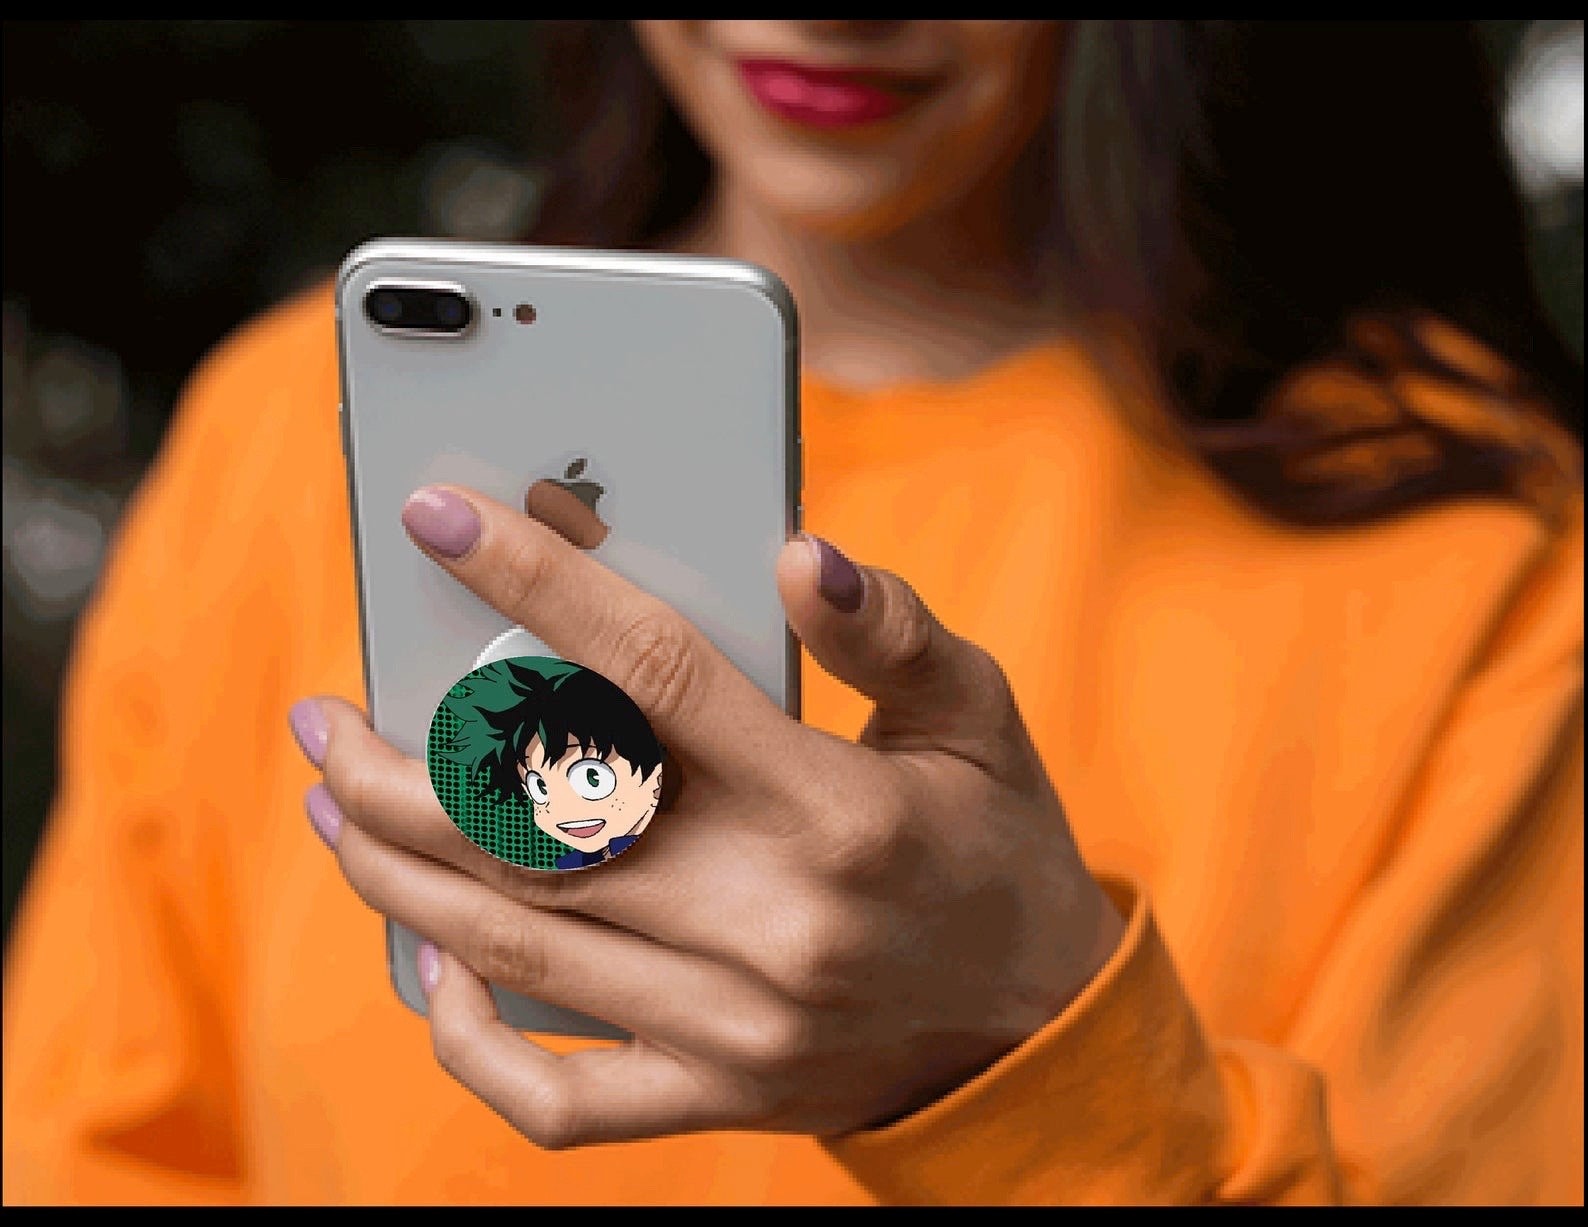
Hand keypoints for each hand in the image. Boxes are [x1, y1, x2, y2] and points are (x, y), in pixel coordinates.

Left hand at [293, 484, 1123, 1146]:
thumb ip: (887, 628)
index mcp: (832, 808)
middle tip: (324, 712)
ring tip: (330, 805)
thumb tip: (794, 551)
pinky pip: (558, 1097)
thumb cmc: (995, 846)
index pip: (648, 670)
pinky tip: (433, 967)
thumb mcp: (977, 714)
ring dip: (394, 871)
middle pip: (532, 832)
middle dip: (395, 766)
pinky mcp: (715, 1093)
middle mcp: (769, 920)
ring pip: (515, 946)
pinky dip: (470, 1040)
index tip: (439, 518)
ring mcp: (732, 1024)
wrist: (1035, 1026)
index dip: (533, 578)